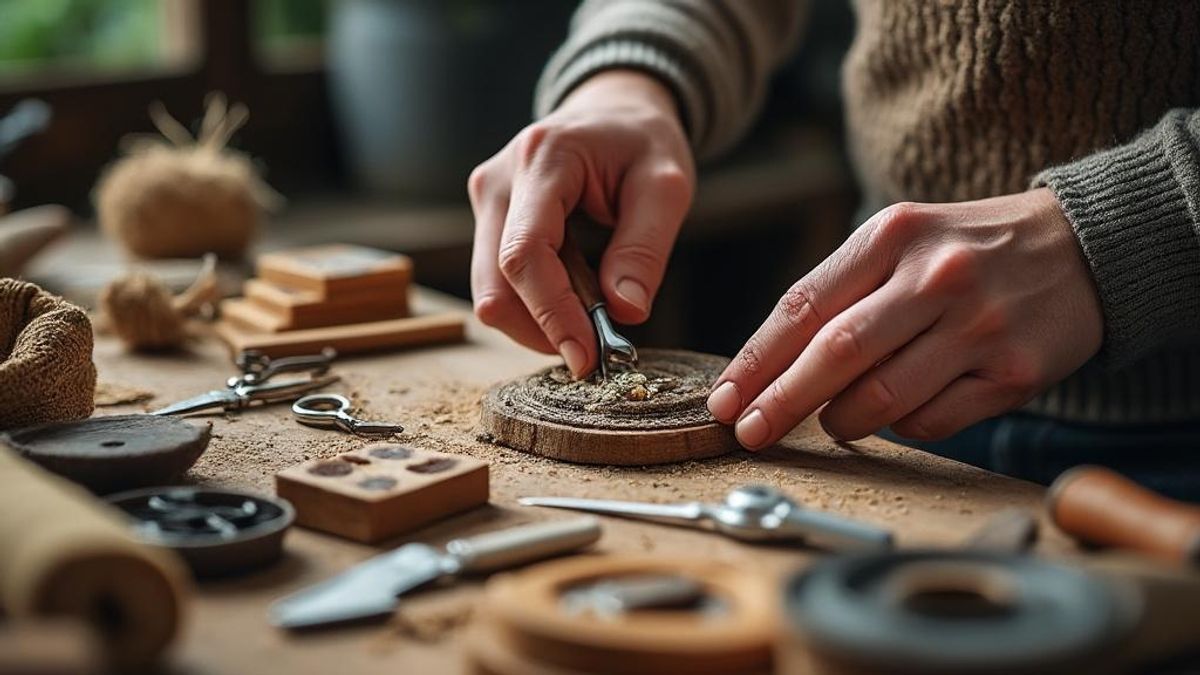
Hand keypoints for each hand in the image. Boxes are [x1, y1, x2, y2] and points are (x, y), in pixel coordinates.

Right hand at [468, 70, 694, 376]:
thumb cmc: (642, 142)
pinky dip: (537, 306)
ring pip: (491, 292)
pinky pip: (499, 282)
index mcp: (542, 159)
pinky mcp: (488, 220)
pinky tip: (576, 297)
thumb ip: (645, 248)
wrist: (614, 110)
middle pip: (495, 283)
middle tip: (596, 351)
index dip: (551, 314)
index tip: (586, 357)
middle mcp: (498, 180)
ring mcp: (486, 200)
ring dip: (539, 321)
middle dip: (543, 329)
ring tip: (594, 315)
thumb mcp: (666, 186)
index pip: (525, 254)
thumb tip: (625, 312)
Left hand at [707, 189, 1103, 447]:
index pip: (804, 305)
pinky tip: (894, 415)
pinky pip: (932, 421)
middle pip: (836, 353)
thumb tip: (770, 367)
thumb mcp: (902, 240)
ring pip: (881, 397)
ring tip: (828, 422)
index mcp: (893, 236)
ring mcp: (978, 326)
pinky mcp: (1013, 372)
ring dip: (839, 421)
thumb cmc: (967, 251)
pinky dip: (899, 427)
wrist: (1085, 247)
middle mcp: (935, 277)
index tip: (726, 398)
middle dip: (781, 401)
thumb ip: (841, 292)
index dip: (757, 359)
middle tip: (749, 432)